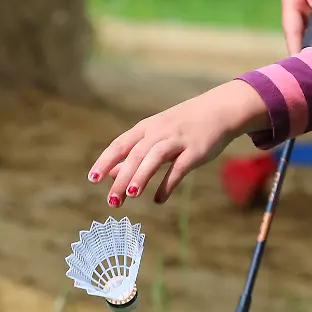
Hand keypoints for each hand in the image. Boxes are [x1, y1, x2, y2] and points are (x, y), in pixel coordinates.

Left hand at [89, 80, 269, 205]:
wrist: (219, 110)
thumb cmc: (183, 126)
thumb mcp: (155, 135)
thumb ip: (134, 154)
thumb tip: (111, 174)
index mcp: (146, 128)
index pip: (120, 145)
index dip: (106, 161)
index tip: (93, 179)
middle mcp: (159, 132)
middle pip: (135, 154)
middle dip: (122, 177)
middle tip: (112, 201)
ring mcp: (177, 140)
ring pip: (155, 157)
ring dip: (142, 176)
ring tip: (131, 195)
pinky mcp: (195, 150)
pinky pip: (179, 167)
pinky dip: (168, 184)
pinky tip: (159, 200)